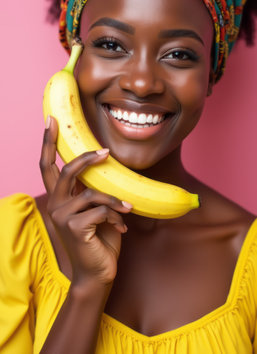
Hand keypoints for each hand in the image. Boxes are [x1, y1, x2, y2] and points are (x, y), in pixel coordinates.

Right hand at [39, 116, 131, 285]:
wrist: (98, 272)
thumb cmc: (99, 238)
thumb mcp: (96, 209)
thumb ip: (93, 189)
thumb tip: (106, 164)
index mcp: (60, 198)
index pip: (48, 165)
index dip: (48, 143)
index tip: (52, 120)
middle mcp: (55, 205)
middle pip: (66, 171)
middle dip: (85, 159)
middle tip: (105, 152)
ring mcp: (62, 217)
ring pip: (92, 193)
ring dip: (114, 201)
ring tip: (127, 208)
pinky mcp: (75, 228)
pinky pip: (101, 210)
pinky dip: (116, 215)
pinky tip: (122, 227)